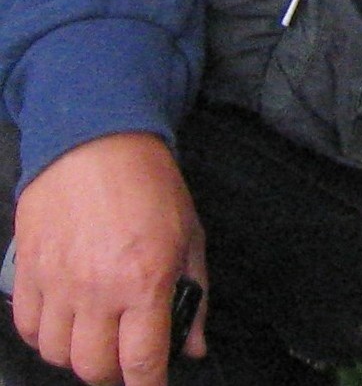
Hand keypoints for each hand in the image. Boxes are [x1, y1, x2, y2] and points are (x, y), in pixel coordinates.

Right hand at [10, 132, 206, 385]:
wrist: (96, 143)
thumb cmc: (151, 187)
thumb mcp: (190, 237)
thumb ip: (193, 296)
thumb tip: (193, 347)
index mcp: (144, 281)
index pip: (141, 361)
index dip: (149, 384)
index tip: (152, 384)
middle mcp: (96, 290)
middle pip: (93, 368)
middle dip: (114, 373)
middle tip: (127, 359)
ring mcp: (55, 282)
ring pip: (56, 353)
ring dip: (78, 355)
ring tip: (97, 338)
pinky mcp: (25, 271)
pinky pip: (27, 327)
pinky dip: (45, 336)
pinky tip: (65, 322)